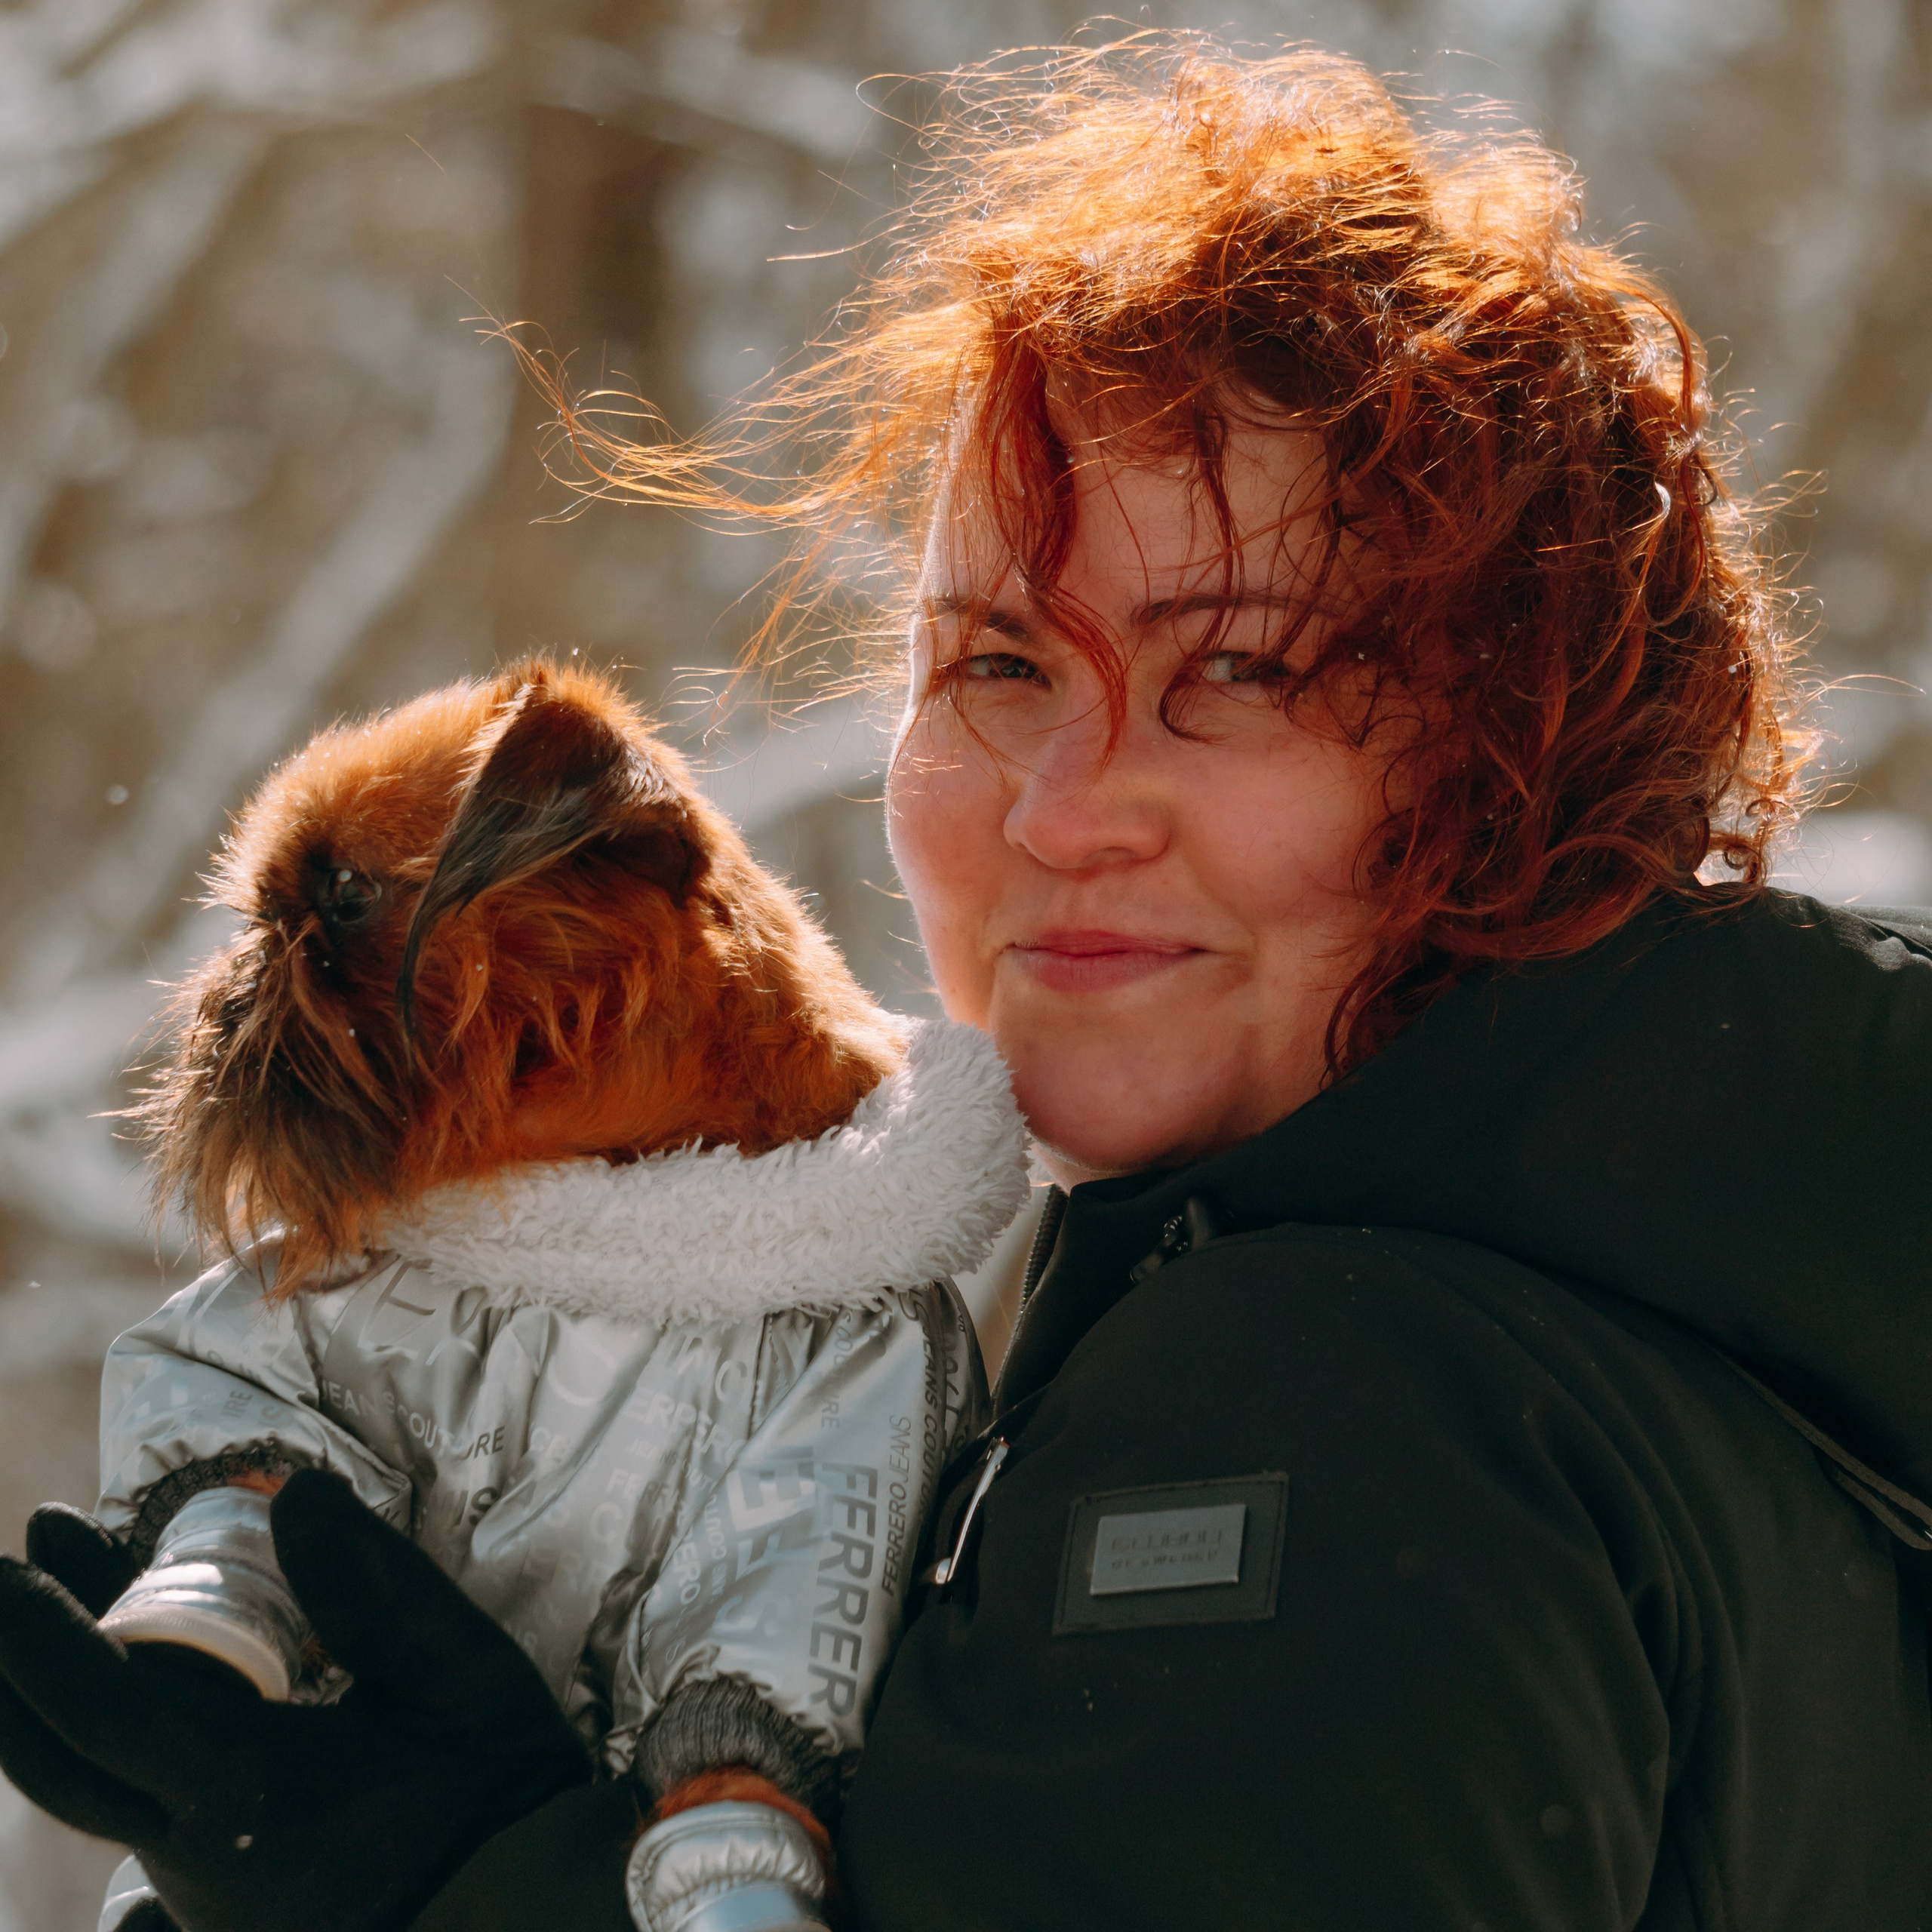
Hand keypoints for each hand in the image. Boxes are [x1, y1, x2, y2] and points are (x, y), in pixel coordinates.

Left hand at [0, 1470, 591, 1931]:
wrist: (524, 1917)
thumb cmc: (497, 1796)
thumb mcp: (462, 1674)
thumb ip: (375, 1585)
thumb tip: (294, 1490)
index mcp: (245, 1792)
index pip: (102, 1708)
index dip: (39, 1633)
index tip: (11, 1555)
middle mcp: (194, 1847)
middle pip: (56, 1759)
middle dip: (15, 1665)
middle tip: (11, 1569)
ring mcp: (198, 1881)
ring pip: (91, 1781)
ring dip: (61, 1689)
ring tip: (63, 1592)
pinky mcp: (220, 1886)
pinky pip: (134, 1799)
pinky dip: (111, 1725)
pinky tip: (140, 1671)